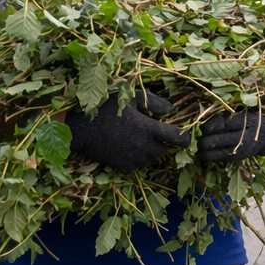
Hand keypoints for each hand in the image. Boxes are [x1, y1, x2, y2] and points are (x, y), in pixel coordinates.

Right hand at [68, 90, 188, 170]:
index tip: (186, 136)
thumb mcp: (129, 98)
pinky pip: (138, 164)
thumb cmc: (104, 108)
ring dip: (149, 150)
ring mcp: (134, 158)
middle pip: (164, 150)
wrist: (79, 127)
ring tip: (137, 138)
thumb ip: (153, 102)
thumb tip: (171, 108)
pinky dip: (137, 157)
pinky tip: (127, 146)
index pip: (177, 138)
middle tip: (152, 133)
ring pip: (151, 158)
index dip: (185, 138)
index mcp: (149, 129)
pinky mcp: (123, 166)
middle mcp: (144, 146)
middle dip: (162, 142)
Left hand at [198, 111, 264, 161]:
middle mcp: (244, 136)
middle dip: (204, 138)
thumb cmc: (254, 119)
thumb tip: (206, 113)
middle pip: (220, 138)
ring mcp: (241, 148)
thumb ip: (229, 113)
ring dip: (204, 148)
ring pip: (219, 150)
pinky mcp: (238, 157)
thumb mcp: (246, 111)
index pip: (226, 124)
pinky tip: (200, 154)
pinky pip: (221, 157)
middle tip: (194, 136)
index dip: (211, 125)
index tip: (202, 126)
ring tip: (194, 145)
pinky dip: (209, 156)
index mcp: (247, 121)